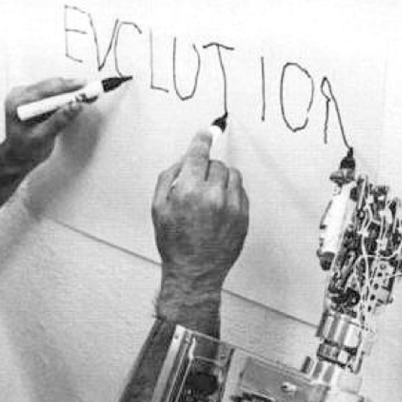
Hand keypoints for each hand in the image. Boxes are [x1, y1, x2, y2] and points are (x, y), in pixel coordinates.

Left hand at [0, 78, 85, 173]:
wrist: (17, 157)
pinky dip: (64, 98)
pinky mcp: (33, 99)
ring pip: (52, 88)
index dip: (68, 88)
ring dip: (70, 93)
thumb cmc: (24, 150)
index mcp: (17, 103)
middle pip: (50, 86)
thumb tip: (75, 106)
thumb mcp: (43, 137)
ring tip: (87, 96)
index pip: (46, 90)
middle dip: (72, 89)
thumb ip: (59, 120)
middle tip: (91, 91)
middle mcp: (19, 96)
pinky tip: (76, 100)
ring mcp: (25, 96)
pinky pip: (51, 93)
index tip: (84, 89)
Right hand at [152, 129, 248, 311]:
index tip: (208, 131)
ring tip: (208, 195)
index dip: (202, 139)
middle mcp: (213, 196)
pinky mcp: (244, 216)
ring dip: (220, 178)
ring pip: (231, 174)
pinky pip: (241, 190)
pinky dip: (230, 191)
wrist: (194, 271)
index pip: (199, 154)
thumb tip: (184, 159)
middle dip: (205, 169)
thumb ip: (169, 178)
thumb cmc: (174, 242)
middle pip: (216, 164)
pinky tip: (218, 206)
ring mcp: (232, 206)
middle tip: (196, 184)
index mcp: (189, 191)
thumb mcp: (158, 208)